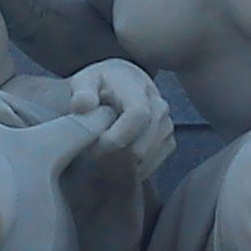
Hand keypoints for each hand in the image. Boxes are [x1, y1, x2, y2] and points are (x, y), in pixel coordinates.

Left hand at [65, 59, 174, 181]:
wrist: (122, 83)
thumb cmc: (100, 85)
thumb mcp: (85, 81)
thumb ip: (81, 91)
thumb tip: (83, 104)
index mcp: (140, 90)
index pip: (138, 117)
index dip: (114, 138)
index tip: (92, 146)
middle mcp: (160, 108)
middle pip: (140, 148)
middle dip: (112, 156)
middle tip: (92, 150)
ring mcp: (166, 127)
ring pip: (144, 162)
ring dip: (119, 164)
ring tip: (102, 150)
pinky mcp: (168, 143)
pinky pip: (148, 167)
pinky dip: (129, 169)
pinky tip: (115, 157)